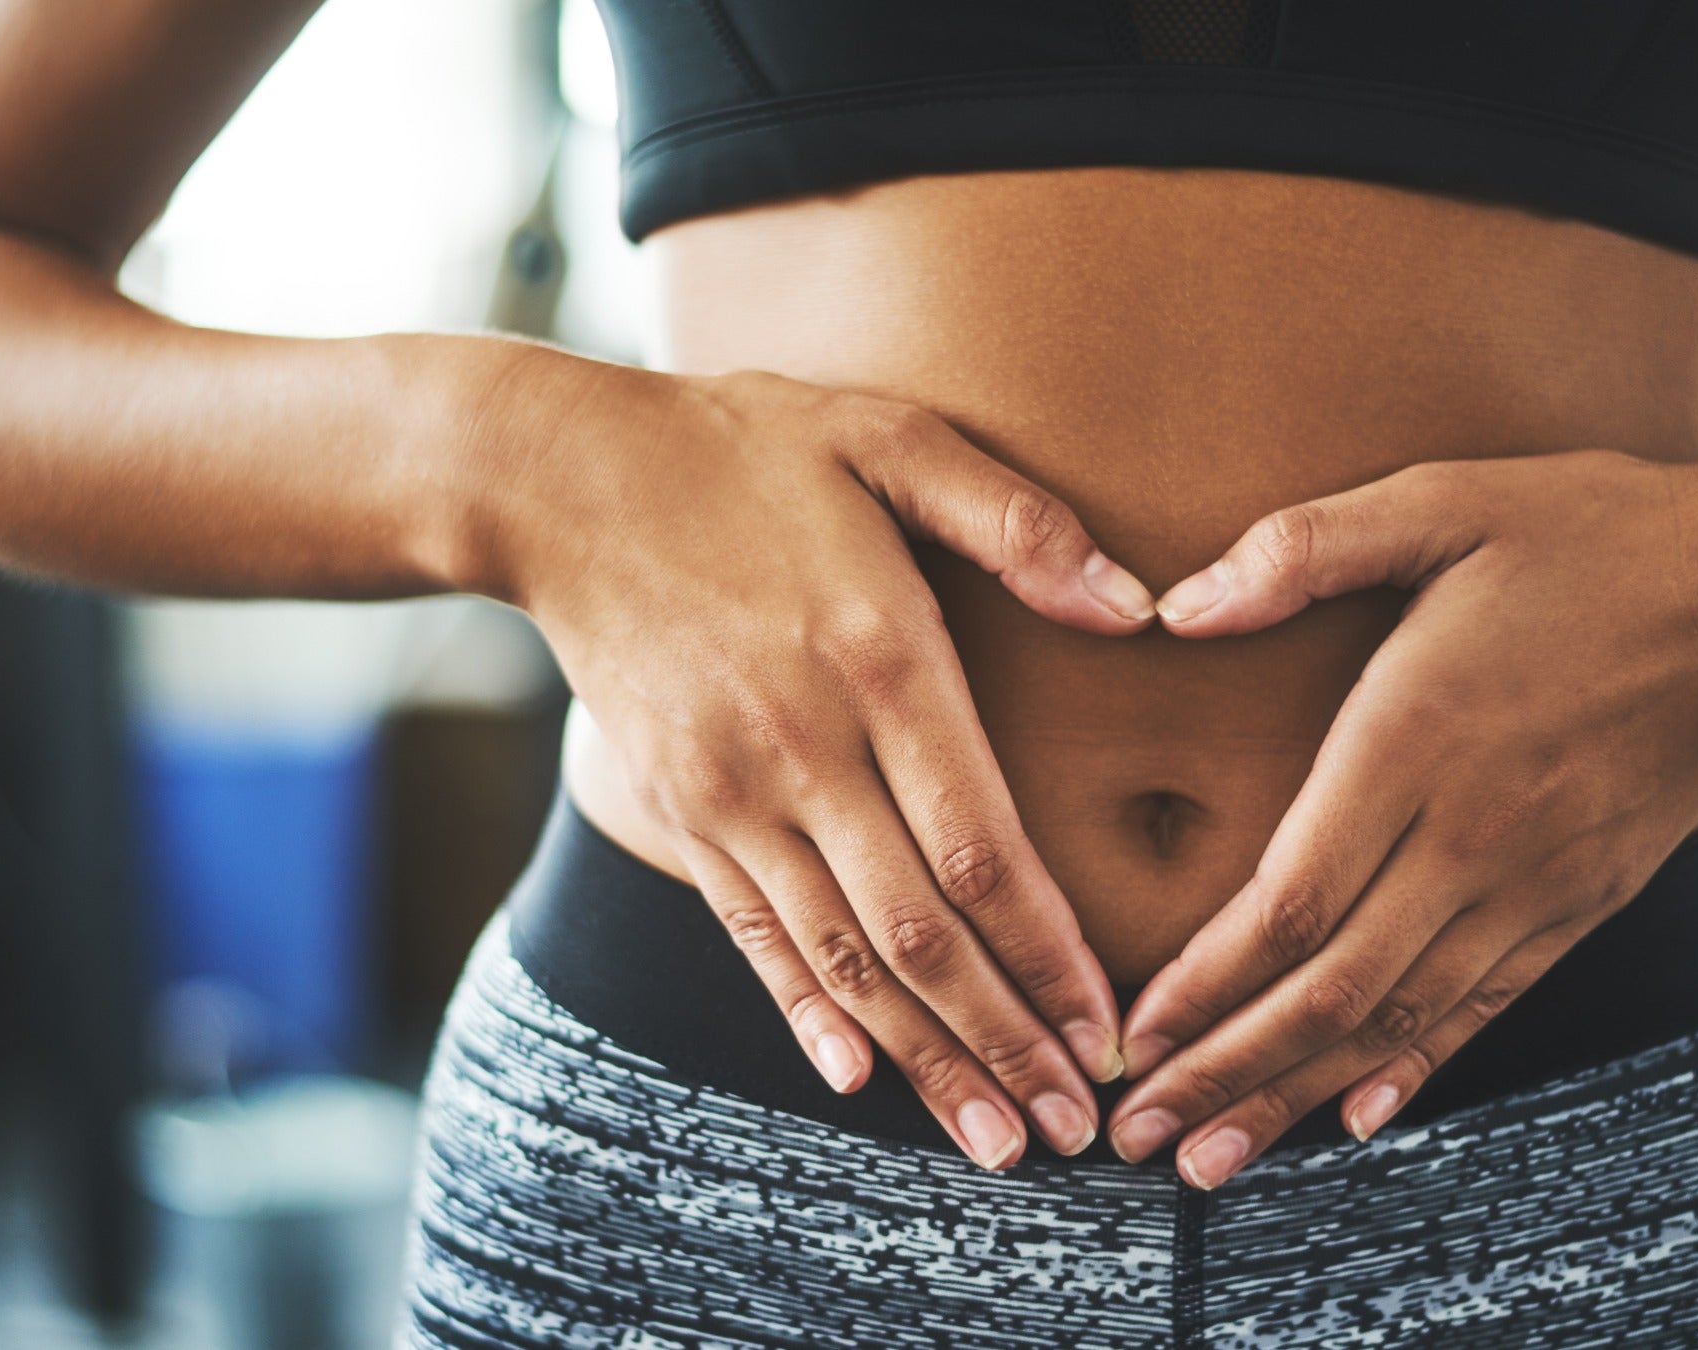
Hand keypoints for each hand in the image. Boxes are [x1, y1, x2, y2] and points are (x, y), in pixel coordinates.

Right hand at [486, 352, 1153, 1167]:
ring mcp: (731, 792)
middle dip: (1006, 1047)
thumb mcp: (886, 438)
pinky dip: (804, 1015)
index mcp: (880, 661)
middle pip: (920, 936)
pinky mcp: (680, 809)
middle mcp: (805, 748)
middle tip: (1083, 1138)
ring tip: (998, 1146)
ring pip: (838, 961)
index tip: (1113, 1037)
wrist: (557, 480)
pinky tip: (859, 1079)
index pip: (983, 852)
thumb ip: (1016, 521)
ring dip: (924, 1062)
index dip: (1052, 960)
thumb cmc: (744, 448)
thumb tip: (1140, 606)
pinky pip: (751, 935)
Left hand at [1104, 449, 1697, 1186]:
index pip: (1287, 904)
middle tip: (1139, 1139)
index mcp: (1414, 743)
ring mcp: (1532, 882)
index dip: (1203, 987)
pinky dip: (1412, 1067)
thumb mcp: (1442, 501)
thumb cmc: (1593, 533)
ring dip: (1296, 1095)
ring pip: (1397, 1020)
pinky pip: (1484, 1006)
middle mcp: (1469, 837)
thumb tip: (1175, 609)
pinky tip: (1354, 1116)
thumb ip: (1300, 550)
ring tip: (1213, 1160)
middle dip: (1224, 1072)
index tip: (1129, 1039)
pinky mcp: (1580, 901)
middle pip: (1328, 990)